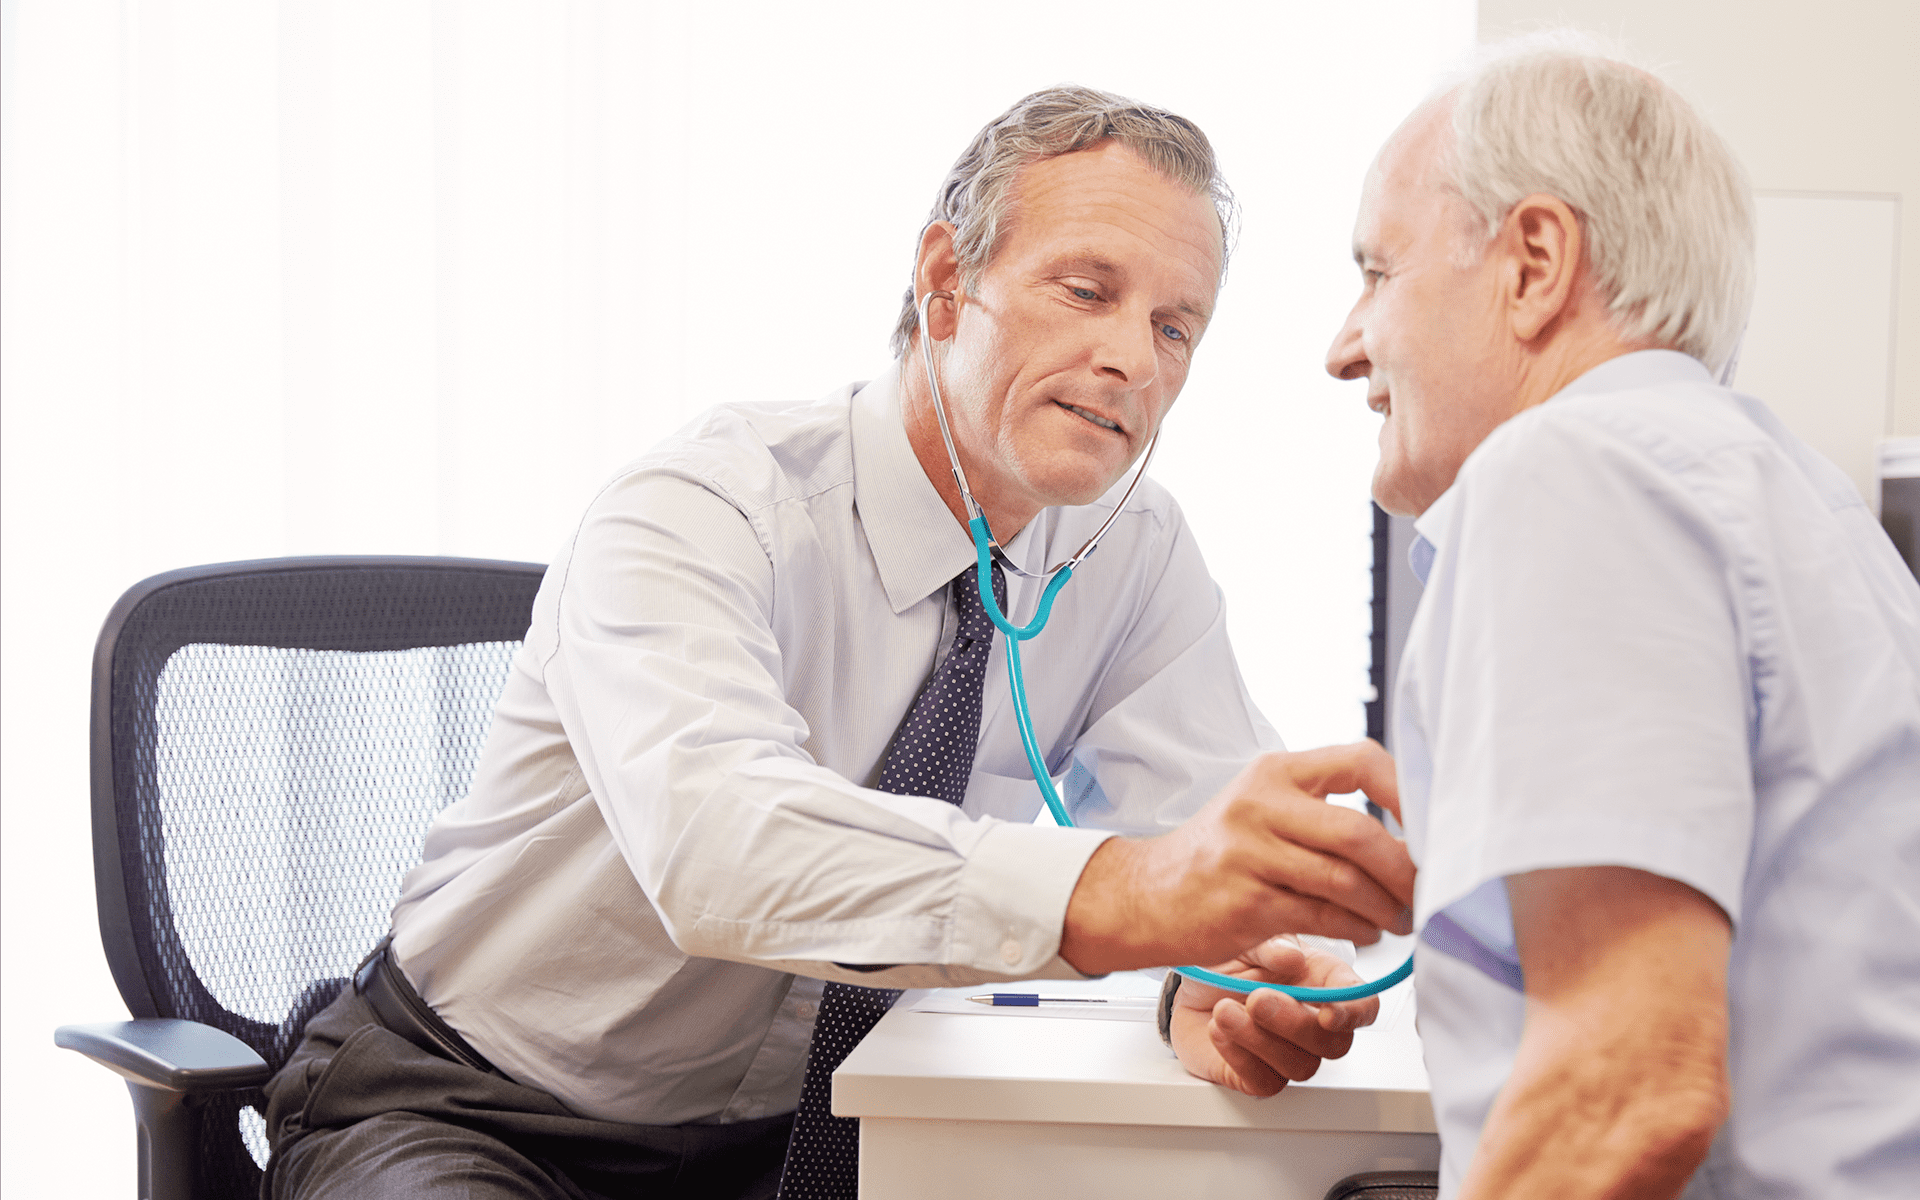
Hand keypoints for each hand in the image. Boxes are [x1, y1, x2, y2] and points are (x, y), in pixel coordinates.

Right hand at [1060, 741, 1413, 974]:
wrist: (1149, 894)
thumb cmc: (1220, 853)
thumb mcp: (1263, 807)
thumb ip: (1323, 807)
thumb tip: (1409, 830)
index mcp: (1276, 771)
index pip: (1361, 761)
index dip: (1408, 792)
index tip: (1432, 825)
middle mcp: (1261, 804)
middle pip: (1358, 832)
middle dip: (1405, 868)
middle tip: (1426, 889)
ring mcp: (1249, 853)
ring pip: (1344, 881)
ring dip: (1387, 907)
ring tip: (1401, 917)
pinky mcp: (1246, 902)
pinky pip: (1322, 917)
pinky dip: (1357, 928)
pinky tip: (1366, 931)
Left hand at [1171, 937, 1379, 1096]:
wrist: (1187, 986)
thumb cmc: (1227, 963)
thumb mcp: (1245, 940)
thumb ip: (1269, 946)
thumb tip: (1292, 957)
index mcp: (1324, 982)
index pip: (1363, 1005)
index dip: (1353, 1013)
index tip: (1328, 1013)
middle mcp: (1313, 1023)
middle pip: (1334, 1044)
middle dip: (1294, 1023)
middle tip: (1257, 999)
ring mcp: (1290, 1053)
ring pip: (1300, 1066)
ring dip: (1260, 1039)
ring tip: (1224, 1011)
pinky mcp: (1260, 1076)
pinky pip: (1264, 1081)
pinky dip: (1239, 1055)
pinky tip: (1218, 1029)